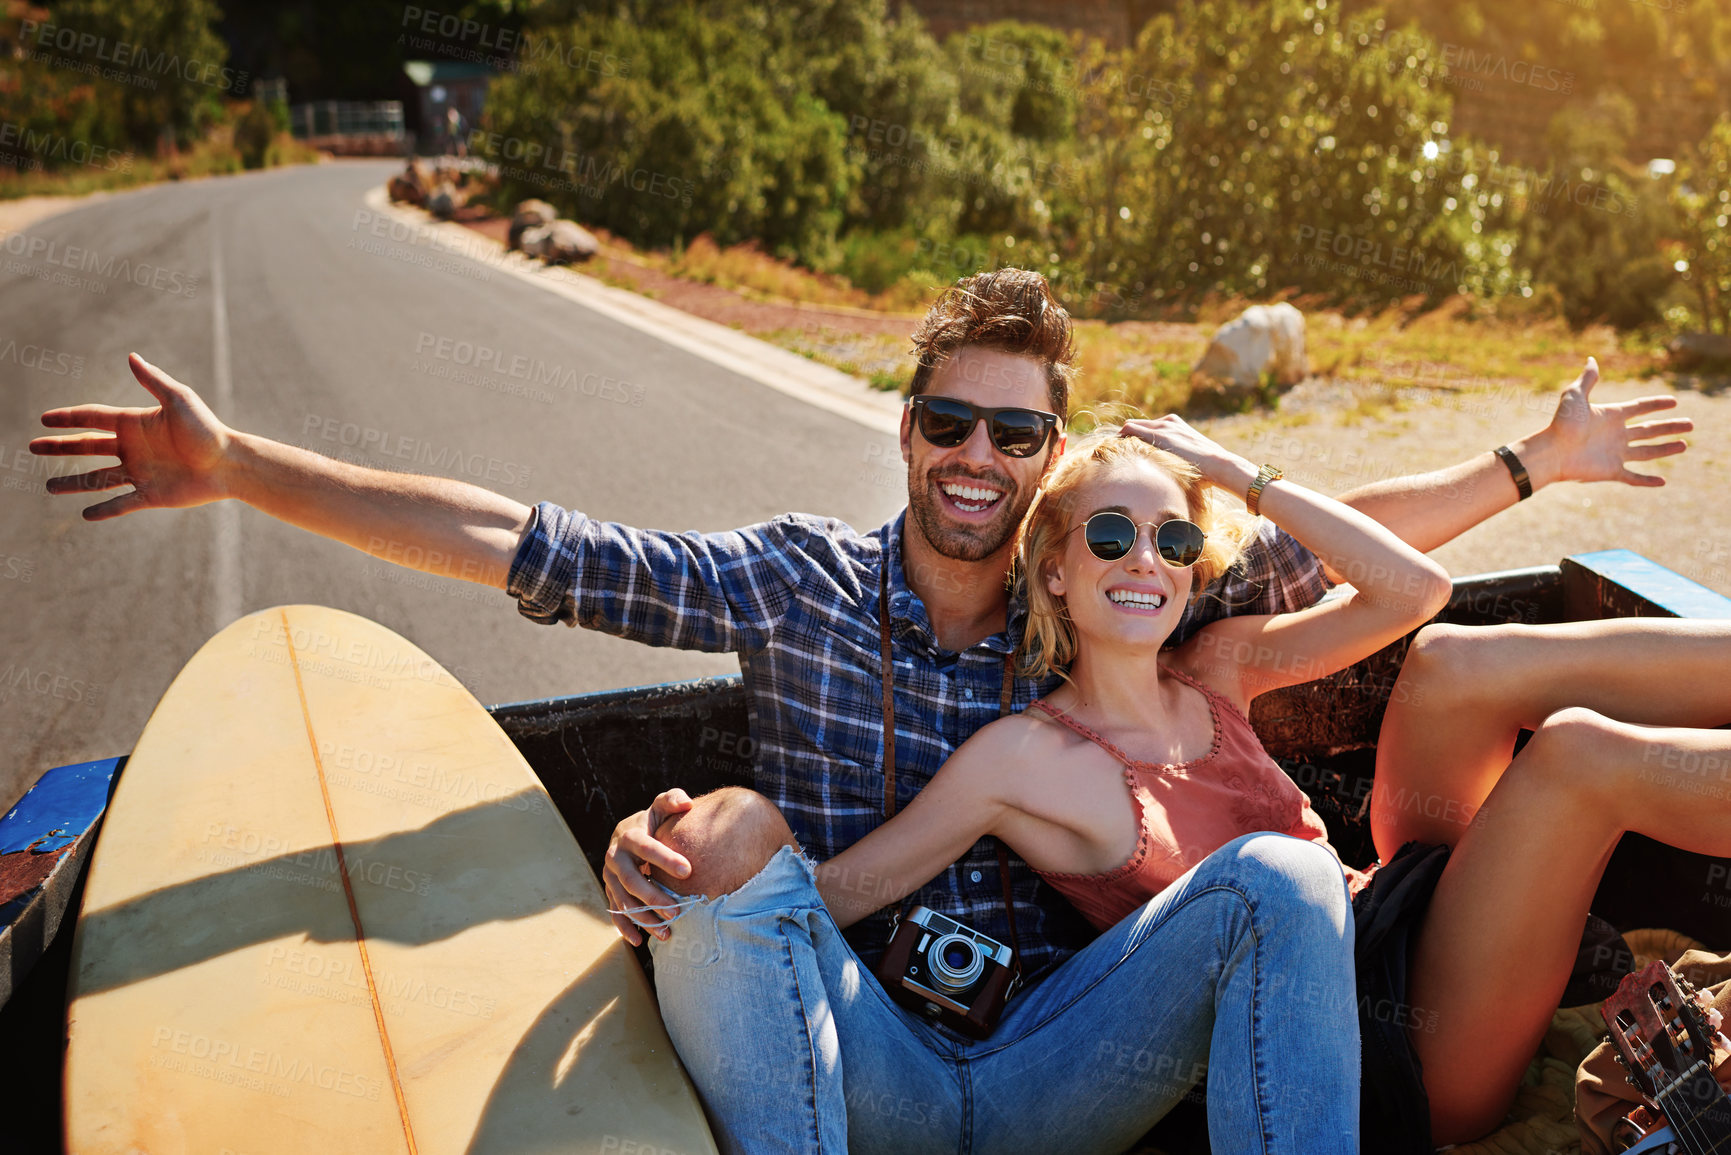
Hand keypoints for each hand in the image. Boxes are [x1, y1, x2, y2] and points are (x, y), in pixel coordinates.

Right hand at [31, 354, 232, 517]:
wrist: (231, 463)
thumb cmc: (208, 430)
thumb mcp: (179, 400)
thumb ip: (153, 381)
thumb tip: (131, 356)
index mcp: (136, 424)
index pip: (93, 419)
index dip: (68, 419)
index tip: (44, 419)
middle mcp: (134, 449)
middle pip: (88, 448)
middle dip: (61, 448)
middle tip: (33, 447)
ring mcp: (141, 473)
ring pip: (98, 479)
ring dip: (73, 482)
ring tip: (49, 485)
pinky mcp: (152, 495)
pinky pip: (121, 503)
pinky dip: (104, 510)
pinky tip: (85, 514)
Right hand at [601, 788, 693, 945]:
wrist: (629, 835)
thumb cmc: (653, 822)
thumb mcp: (660, 808)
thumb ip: (672, 800)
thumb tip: (687, 803)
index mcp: (628, 836)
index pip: (647, 848)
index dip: (666, 859)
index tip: (688, 871)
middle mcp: (615, 858)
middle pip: (632, 881)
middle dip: (655, 898)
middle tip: (678, 911)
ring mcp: (610, 877)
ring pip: (624, 902)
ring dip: (644, 919)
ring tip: (667, 932)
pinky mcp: (610, 891)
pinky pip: (614, 912)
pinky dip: (625, 928)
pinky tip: (639, 941)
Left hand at [1117, 414, 1255, 493]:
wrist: (1219, 464)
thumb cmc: (1208, 473)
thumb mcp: (1188, 466)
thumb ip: (1176, 468)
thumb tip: (1169, 490)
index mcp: (1177, 427)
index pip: (1148, 431)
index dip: (1136, 443)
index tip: (1127, 457)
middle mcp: (1168, 422)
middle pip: (1137, 427)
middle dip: (1125, 440)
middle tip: (1114, 457)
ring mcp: (1163, 425)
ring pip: (1131, 427)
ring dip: (1121, 441)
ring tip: (1111, 457)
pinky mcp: (1157, 432)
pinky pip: (1129, 430)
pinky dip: (1120, 440)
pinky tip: (1113, 453)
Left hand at [1526, 357, 1691, 487]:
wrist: (1551, 452)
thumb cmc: (1562, 423)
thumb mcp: (1574, 396)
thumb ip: (1587, 379)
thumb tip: (1591, 359)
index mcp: (1611, 416)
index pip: (1640, 408)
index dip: (1656, 404)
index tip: (1674, 401)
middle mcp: (1615, 435)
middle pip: (1649, 430)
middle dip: (1670, 427)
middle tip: (1691, 425)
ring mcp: (1614, 453)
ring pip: (1647, 452)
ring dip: (1666, 449)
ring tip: (1684, 445)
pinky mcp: (1611, 471)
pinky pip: (1633, 477)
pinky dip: (1647, 481)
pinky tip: (1662, 482)